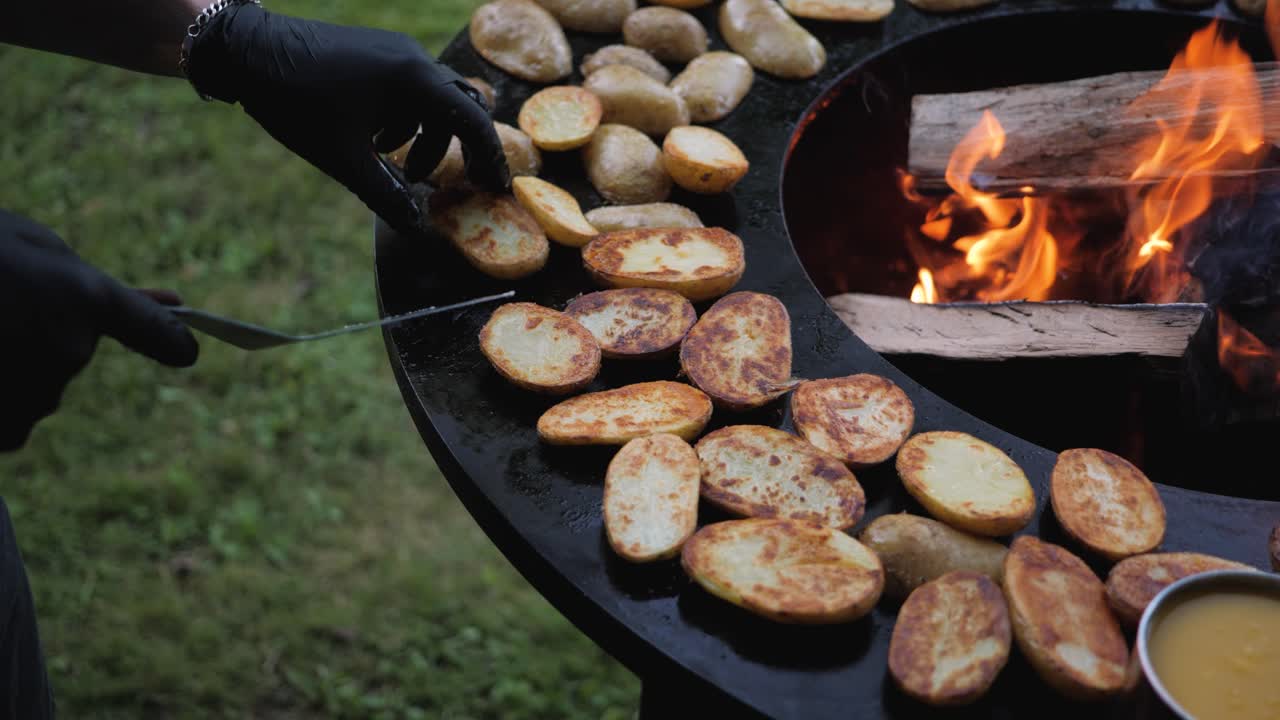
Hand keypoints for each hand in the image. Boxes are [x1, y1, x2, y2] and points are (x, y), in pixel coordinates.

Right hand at [0, 210, 197, 450]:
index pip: (153, 329)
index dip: (169, 339)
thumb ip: (92, 281)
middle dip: (34, 337)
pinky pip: (6, 423)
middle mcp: (71, 350)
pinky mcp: (5, 429)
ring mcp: (34, 394)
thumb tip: (170, 304)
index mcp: (85, 297)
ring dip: (6, 373)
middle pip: (69, 358)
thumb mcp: (29, 245)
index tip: (185, 350)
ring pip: (32, 393)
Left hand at [187, 3, 508, 236]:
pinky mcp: (378, 51)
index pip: (473, 121)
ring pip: (433, 100)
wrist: (248, 48)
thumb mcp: (343, 159)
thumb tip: (417, 229)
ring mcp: (396, 51)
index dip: (491, 158)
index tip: (498, 189)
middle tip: (465, 184)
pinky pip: (410, 88)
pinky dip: (407, 119)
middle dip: (464, 149)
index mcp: (414, 81)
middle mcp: (413, 60)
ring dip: (428, 138)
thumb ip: (385, 196)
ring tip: (401, 168)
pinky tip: (375, 140)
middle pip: (460, 108)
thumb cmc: (297, 102)